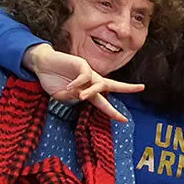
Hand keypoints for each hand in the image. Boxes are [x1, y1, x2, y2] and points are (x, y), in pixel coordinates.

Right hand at [23, 44, 143, 121]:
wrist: (42, 65)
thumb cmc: (52, 80)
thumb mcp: (61, 96)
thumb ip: (72, 98)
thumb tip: (82, 96)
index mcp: (88, 91)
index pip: (103, 103)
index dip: (113, 112)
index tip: (124, 120)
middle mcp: (91, 81)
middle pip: (113, 85)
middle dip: (127, 88)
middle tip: (142, 88)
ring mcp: (88, 72)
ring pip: (98, 84)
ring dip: (91, 92)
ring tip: (81, 96)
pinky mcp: (82, 64)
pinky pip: (85, 75)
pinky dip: (78, 83)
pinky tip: (69, 86)